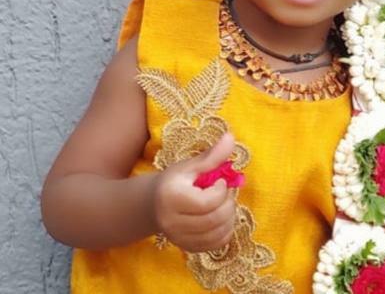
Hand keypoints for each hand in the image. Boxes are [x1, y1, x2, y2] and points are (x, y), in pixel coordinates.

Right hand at [153, 133, 237, 251]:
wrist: (153, 203)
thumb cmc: (174, 180)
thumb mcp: (190, 165)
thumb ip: (212, 155)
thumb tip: (231, 137)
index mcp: (172, 197)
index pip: (208, 202)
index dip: (222, 190)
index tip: (220, 180)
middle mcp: (173, 222)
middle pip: (215, 219)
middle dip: (228, 203)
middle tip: (226, 192)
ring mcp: (179, 238)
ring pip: (218, 233)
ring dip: (229, 217)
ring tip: (224, 204)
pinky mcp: (187, 248)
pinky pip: (216, 245)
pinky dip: (225, 231)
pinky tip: (221, 217)